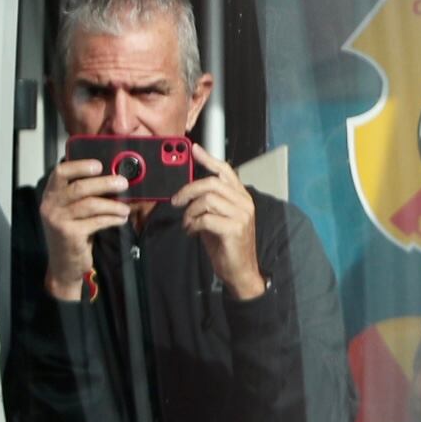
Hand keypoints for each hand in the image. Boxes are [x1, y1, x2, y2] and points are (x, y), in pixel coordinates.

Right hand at [36, 158, 130, 298]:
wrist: (64, 266)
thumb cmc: (73, 233)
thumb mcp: (71, 211)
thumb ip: (83, 195)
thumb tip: (113, 177)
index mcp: (51, 195)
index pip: (60, 172)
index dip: (79, 166)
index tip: (99, 165)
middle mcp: (50, 206)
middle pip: (79, 187)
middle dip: (105, 183)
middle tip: (123, 183)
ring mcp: (58, 220)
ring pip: (90, 205)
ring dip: (113, 205)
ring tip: (125, 208)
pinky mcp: (69, 234)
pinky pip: (96, 221)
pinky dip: (112, 219)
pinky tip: (121, 219)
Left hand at [168, 144, 266, 300]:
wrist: (240, 271)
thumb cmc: (227, 245)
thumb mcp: (217, 219)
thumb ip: (209, 203)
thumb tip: (189, 191)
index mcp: (241, 197)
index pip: (225, 170)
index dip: (208, 159)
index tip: (194, 150)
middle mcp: (244, 202)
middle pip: (212, 183)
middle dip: (189, 190)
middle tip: (176, 201)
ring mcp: (241, 215)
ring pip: (207, 200)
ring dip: (190, 212)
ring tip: (187, 223)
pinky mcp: (234, 229)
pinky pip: (206, 218)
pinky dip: (193, 224)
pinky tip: (192, 232)